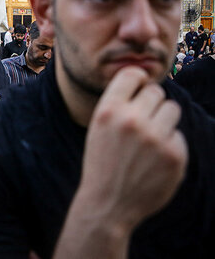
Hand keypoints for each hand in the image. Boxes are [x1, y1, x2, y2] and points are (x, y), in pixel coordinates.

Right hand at [76, 67, 186, 230]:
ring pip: (172, 109)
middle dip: (151, 103)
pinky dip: (169, 145)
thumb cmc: (102, 161)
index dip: (138, 79)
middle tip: (143, 120)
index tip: (139, 87)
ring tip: (150, 137)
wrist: (108, 203)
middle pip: (156, 91)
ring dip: (164, 119)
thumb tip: (147, 82)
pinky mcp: (175, 156)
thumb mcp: (99, 128)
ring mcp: (155, 138)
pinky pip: (178, 136)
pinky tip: (154, 160)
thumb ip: (119, 105)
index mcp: (108, 111)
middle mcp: (131, 120)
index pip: (132, 74)